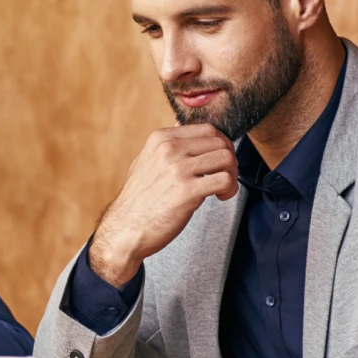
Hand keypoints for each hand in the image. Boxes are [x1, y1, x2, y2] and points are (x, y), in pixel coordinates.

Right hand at [92, 125, 237, 286]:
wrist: (125, 230)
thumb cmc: (138, 201)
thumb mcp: (144, 162)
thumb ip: (164, 145)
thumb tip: (182, 126)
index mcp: (160, 139)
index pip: (208, 129)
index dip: (222, 144)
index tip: (220, 161)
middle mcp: (168, 149)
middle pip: (220, 142)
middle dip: (230, 160)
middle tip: (225, 177)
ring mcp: (177, 169)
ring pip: (226, 158)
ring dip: (232, 175)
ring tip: (224, 189)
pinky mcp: (187, 191)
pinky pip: (224, 180)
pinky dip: (229, 189)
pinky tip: (220, 197)